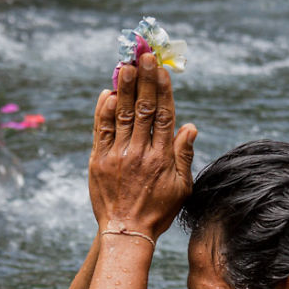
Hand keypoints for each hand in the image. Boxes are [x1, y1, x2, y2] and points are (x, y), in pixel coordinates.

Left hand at [89, 53, 196, 240]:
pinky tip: (107, 93)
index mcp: (162, 158)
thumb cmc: (158, 211)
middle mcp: (140, 153)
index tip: (162, 70)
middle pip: (143, 109)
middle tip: (144, 56)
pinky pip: (101, 130)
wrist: (126, 233)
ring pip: (121, 115)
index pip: (164, 116)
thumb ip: (184, 155)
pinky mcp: (98, 161)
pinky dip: (103, 110)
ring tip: (125, 65)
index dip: (163, 90)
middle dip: (144, 80)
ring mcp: (117, 156)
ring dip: (123, 88)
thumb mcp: (182, 188)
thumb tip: (190, 126)